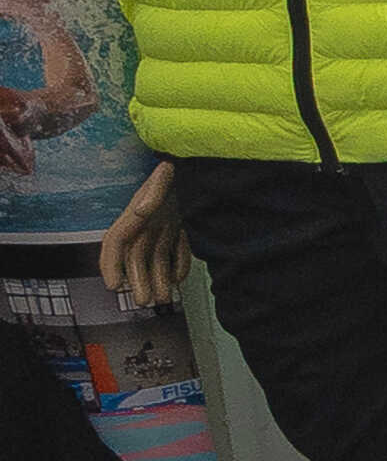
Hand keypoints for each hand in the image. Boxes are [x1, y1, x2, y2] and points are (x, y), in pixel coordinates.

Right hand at [98, 159, 187, 304]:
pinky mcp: (181, 225)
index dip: (110, 264)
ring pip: (156, 257)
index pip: (115, 242)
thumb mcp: (166, 174)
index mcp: (136, 212)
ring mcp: (164, 224)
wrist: (202, 157)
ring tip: (163, 299)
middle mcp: (147, 221)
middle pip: (137, 257)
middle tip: (145, 302)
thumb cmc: (180, 165)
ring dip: (158, 279)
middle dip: (139, 280)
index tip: (112, 285)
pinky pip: (177, 250)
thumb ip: (153, 191)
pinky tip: (179, 280)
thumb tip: (140, 211)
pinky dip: (178, 265)